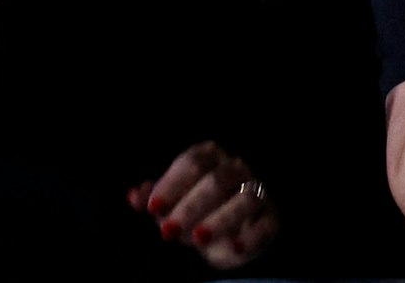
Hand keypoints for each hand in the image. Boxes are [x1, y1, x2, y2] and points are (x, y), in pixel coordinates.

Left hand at [127, 141, 278, 267]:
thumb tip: (135, 196)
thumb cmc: (194, 212)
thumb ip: (154, 199)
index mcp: (210, 157)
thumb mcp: (171, 206)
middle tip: (169, 230)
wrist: (227, 235)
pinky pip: (265, 225)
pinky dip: (251, 236)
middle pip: (217, 180)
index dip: (172, 184)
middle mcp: (235, 169)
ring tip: (198, 238)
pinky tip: (234, 247)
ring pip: (245, 199)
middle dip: (191, 206)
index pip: (193, 162)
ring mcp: (256, 192)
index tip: (154, 208)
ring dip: (221, 219)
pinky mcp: (270, 218)